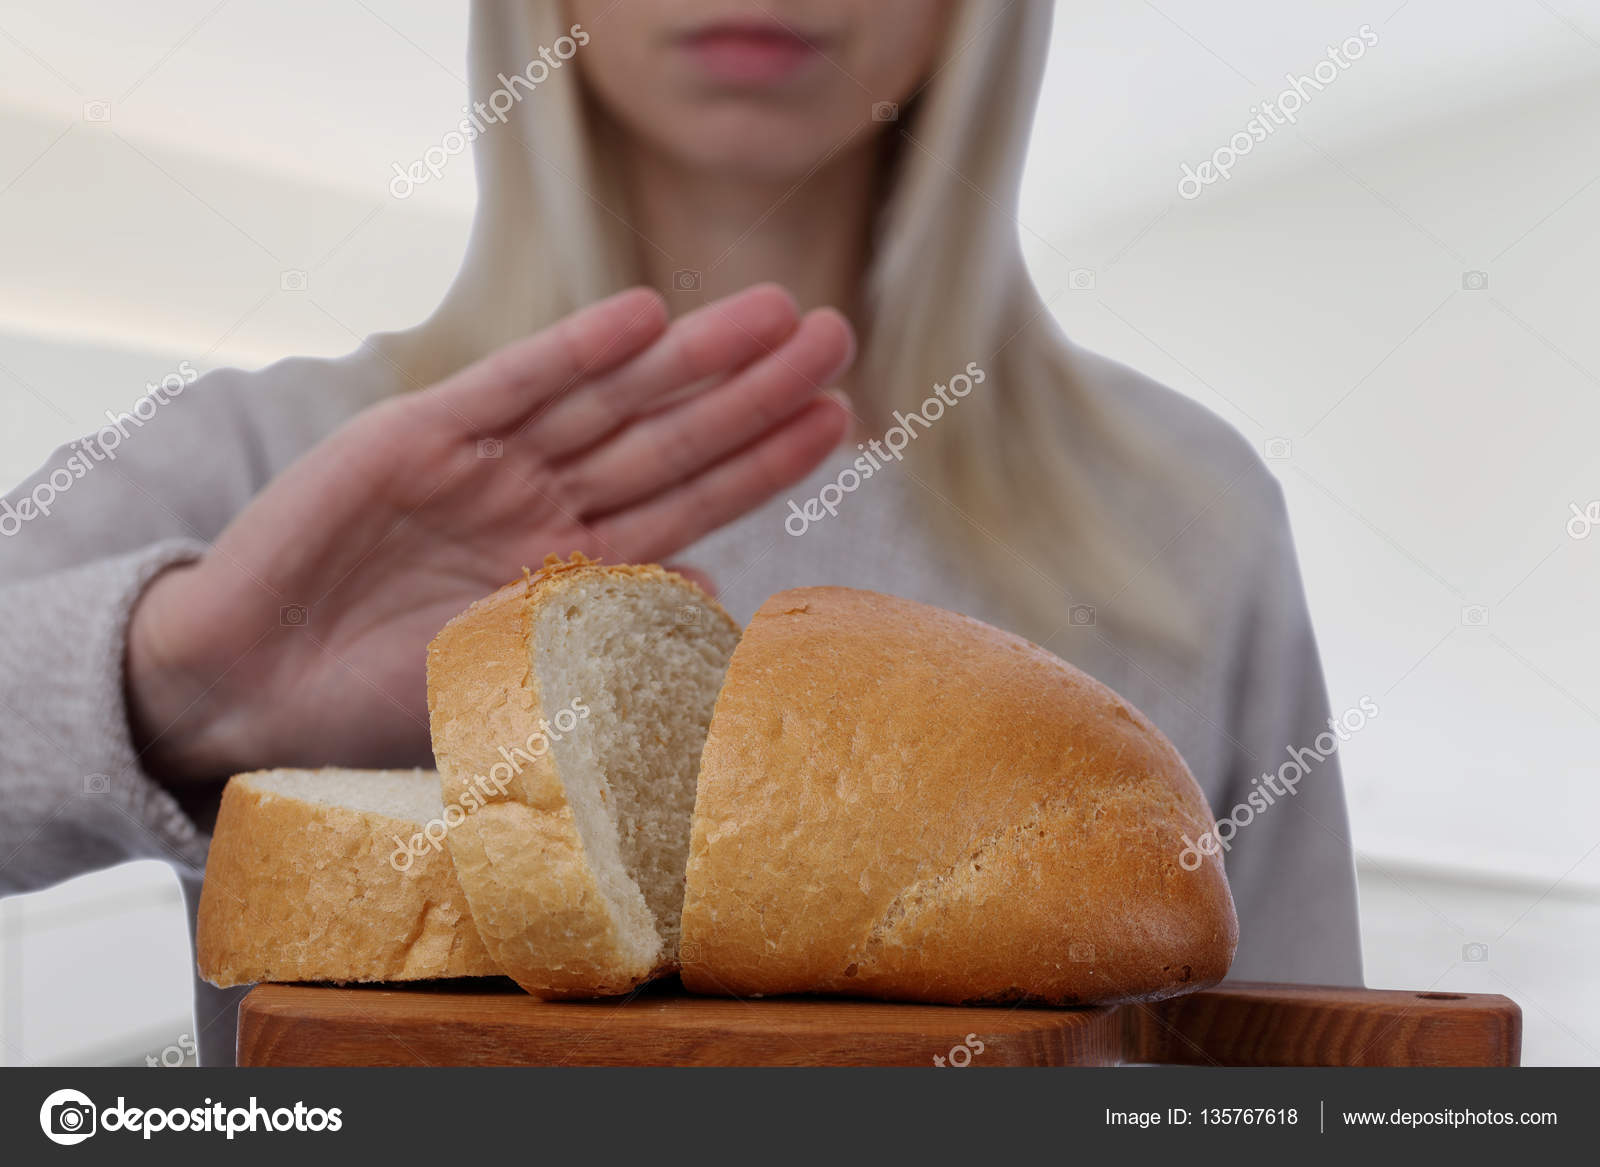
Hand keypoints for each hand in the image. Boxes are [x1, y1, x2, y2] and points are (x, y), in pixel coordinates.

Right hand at [126, 284, 852, 779]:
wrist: (252, 682)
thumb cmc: (379, 696)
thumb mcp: (515, 672)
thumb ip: (612, 629)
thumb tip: (718, 600)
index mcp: (575, 563)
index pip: (692, 501)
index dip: (764, 459)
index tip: (839, 419)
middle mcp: (544, 501)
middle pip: (668, 436)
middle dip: (751, 390)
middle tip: (836, 337)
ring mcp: (487, 461)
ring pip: (609, 399)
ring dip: (688, 356)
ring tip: (772, 314)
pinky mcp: (418, 431)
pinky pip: (512, 386)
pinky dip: (574, 351)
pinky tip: (643, 316)